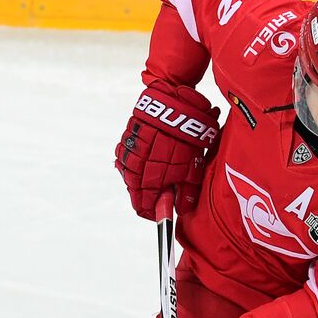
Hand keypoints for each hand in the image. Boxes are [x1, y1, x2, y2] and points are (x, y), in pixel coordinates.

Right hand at [115, 81, 220, 219]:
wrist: (172, 105)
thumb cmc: (184, 140)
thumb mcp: (192, 171)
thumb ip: (185, 195)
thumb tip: (181, 210)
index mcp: (146, 183)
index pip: (143, 209)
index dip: (154, 212)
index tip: (163, 210)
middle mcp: (132, 171)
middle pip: (136, 194)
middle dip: (151, 195)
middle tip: (167, 188)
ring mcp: (126, 154)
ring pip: (131, 176)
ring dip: (144, 178)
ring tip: (162, 169)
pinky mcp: (125, 140)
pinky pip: (129, 159)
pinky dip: (139, 162)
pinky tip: (152, 155)